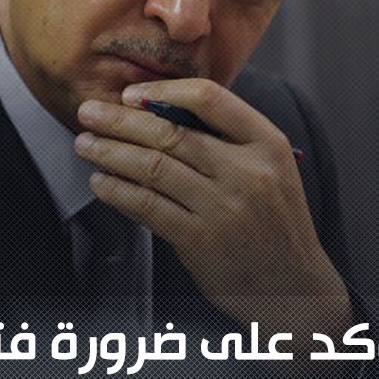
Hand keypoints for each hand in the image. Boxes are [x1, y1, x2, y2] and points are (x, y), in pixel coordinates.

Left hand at [74, 78, 352, 340]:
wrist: (293, 287)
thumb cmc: (273, 221)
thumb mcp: (270, 169)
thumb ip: (227, 140)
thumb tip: (157, 111)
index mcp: (266, 143)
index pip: (210, 99)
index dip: (163, 92)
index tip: (130, 94)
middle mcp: (247, 172)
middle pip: (171, 133)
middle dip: (120, 120)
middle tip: (88, 112)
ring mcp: (223, 208)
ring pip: (153, 168)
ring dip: (110, 153)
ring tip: (85, 145)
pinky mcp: (200, 241)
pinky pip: (147, 207)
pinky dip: (117, 191)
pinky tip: (101, 182)